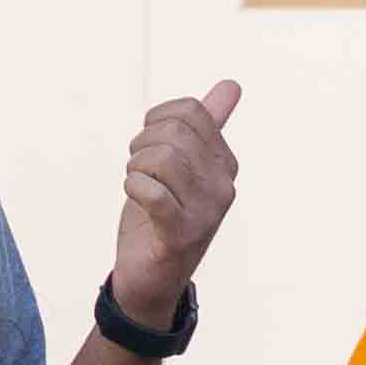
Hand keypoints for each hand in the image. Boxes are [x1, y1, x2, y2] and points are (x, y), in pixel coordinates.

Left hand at [106, 79, 245, 328]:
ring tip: (138, 186)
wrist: (150, 278)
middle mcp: (223, 186)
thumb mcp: (183, 165)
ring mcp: (206, 212)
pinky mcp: (181, 235)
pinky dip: (133, 190)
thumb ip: (208, 125)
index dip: (157, 119)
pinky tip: (137, 201)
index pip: (191, 111)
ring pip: (161, 159)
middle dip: (142, 144)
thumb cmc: (163, 216)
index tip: (150, 145)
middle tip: (139, 169)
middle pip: (174, 132)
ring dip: (135, 169)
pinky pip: (151, 192)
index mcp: (225, 163)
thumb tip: (232, 86)